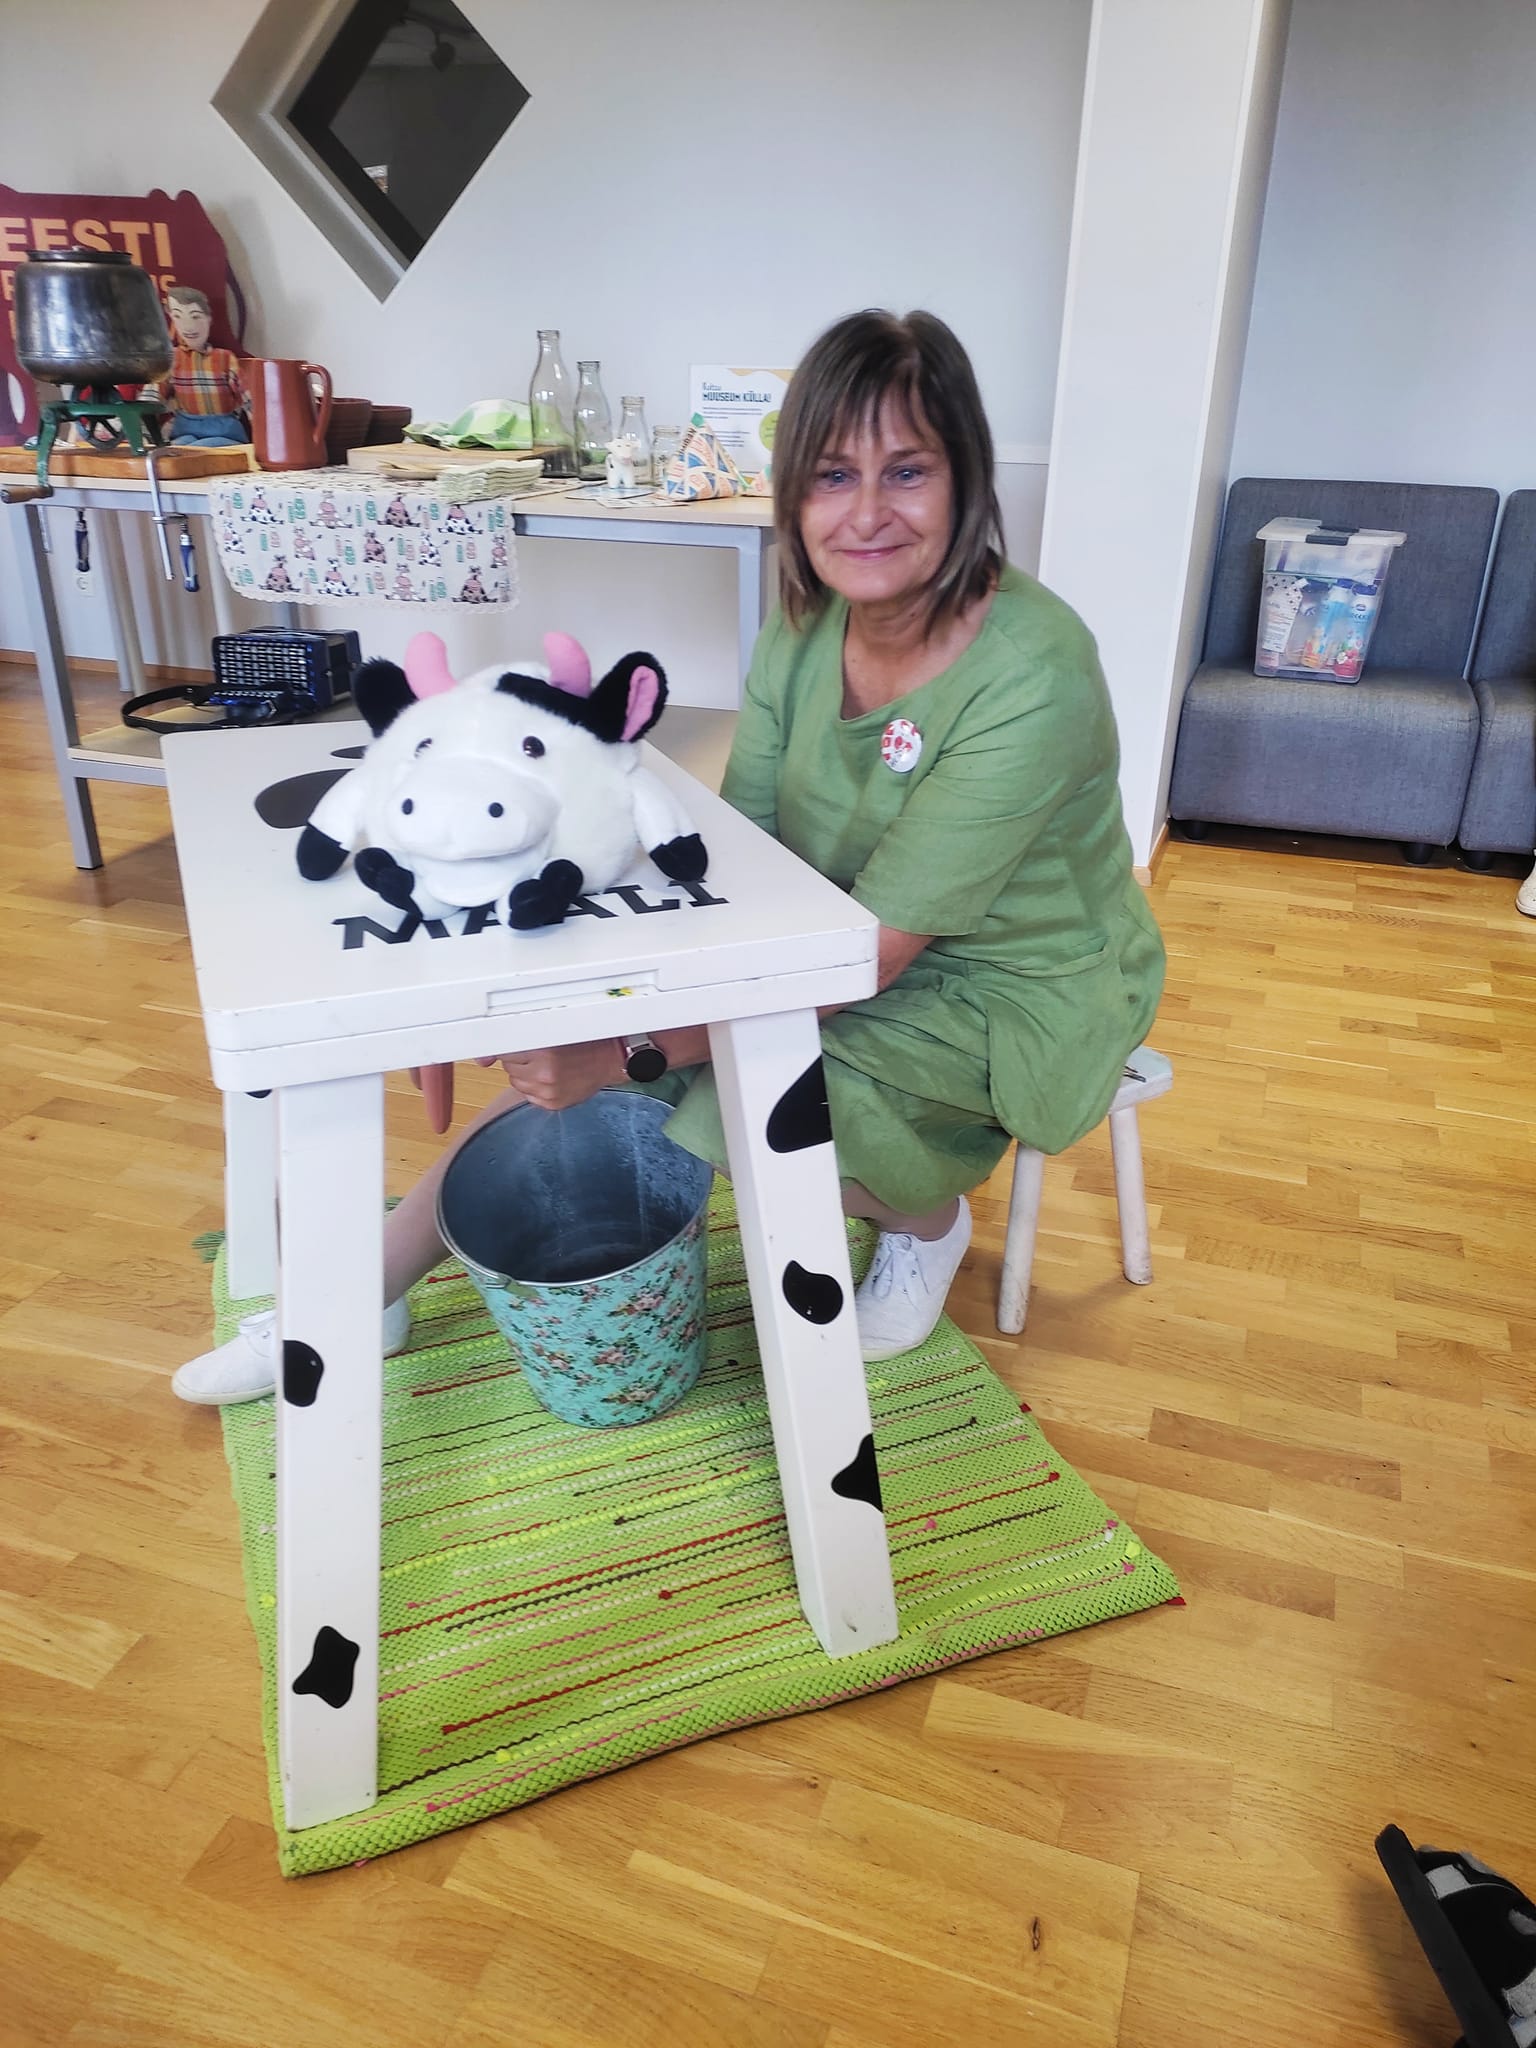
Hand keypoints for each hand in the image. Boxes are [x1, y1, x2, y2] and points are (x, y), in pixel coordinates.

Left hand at [478, 1039, 624, 1111]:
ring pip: (515, 1080)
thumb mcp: (552, 1031)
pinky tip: (552, 1077)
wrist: (610, 1060)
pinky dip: (535, 1087)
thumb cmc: (584, 1041)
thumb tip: (481, 1060)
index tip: (513, 1042)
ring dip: (526, 1072)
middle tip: (542, 1051)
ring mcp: (547, 1091)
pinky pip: (528, 1094)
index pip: (504, 1048)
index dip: (510, 1044)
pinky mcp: (551, 1104)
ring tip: (549, 1064)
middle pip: (508, 1064)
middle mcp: (544, 1072)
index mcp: (543, 1048)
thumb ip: (515, 1040)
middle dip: (520, 1057)